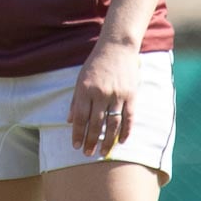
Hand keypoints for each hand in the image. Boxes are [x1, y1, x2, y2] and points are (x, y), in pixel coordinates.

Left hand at [70, 42, 139, 157]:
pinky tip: (122, 142)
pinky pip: (129, 118)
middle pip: (96, 124)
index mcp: (85, 89)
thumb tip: (69, 121)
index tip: (76, 146)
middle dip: (91, 141)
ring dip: (107, 141)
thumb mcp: (80, 79)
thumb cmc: (96, 64)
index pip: (80, 117)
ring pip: (112, 124)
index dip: (78, 133)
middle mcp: (100, 94)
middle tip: (88, 154)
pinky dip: (126, 131)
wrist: (117, 47)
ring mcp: (117, 95)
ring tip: (103, 152)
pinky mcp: (131, 95)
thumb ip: (76, 101)